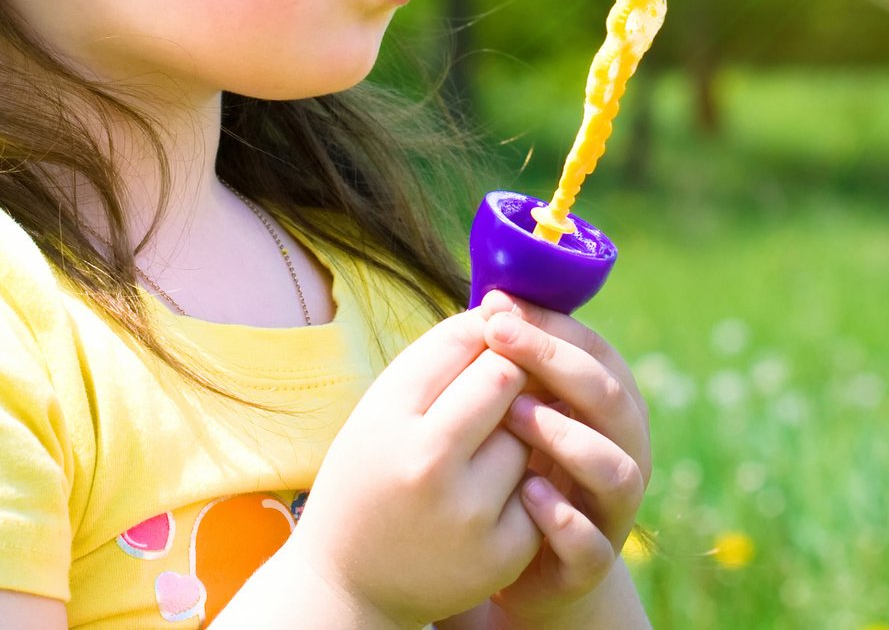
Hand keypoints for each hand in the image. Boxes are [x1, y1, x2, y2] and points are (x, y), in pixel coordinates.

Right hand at [276, 308, 545, 628]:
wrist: (351, 584)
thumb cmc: (369, 476)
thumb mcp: (380, 410)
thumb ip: (438, 358)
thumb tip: (506, 305)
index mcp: (388, 417)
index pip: (461, 341)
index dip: (485, 331)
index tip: (489, 335)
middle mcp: (427, 463)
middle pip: (504, 377)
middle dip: (509, 372)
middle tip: (500, 385)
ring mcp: (468, 512)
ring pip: (528, 430)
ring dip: (519, 430)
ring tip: (483, 451)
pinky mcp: (503, 551)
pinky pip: (538, 486)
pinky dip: (523, 484)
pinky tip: (490, 497)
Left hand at [475, 290, 652, 626]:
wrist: (517, 565)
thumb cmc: (514, 469)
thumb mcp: (519, 411)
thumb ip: (518, 366)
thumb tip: (493, 296)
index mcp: (609, 409)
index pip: (597, 353)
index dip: (554, 325)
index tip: (499, 305)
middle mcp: (624, 452)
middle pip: (614, 399)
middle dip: (558, 364)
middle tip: (501, 338)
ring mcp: (612, 511)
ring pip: (616, 469)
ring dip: (567, 437)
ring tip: (514, 413)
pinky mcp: (590, 565)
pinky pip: (591, 543)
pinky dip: (563, 517)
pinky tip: (528, 493)